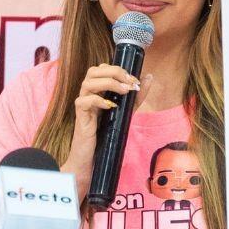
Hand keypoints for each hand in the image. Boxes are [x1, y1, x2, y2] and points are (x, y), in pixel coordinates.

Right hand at [61, 64, 151, 195]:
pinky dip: (98, 100)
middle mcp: (88, 95)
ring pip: (88, 82)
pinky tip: (111, 106)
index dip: (118, 69)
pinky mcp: (80, 117)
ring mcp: (83, 105)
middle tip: (129, 82)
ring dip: (108, 83)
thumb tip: (148, 77)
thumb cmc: (106, 136)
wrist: (93, 159)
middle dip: (114, 72)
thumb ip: (136, 97)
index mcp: (97, 91)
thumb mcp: (125, 113)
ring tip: (123, 91)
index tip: (134, 80)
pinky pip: (84, 101)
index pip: (102, 69)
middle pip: (93, 71)